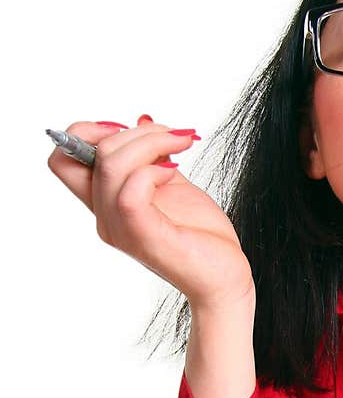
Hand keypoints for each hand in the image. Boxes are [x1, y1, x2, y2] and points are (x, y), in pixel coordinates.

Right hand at [47, 118, 253, 308]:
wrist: (224, 276)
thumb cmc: (201, 235)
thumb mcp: (172, 184)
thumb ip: (152, 157)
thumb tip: (142, 120)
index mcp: (106, 203)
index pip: (62, 159)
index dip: (86, 132)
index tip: (129, 129)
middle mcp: (105, 216)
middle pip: (87, 152)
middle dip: (132, 132)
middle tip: (171, 136)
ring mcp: (120, 228)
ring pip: (110, 164)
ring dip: (150, 142)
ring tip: (180, 147)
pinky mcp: (141, 235)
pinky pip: (130, 190)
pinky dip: (154, 170)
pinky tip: (175, 174)